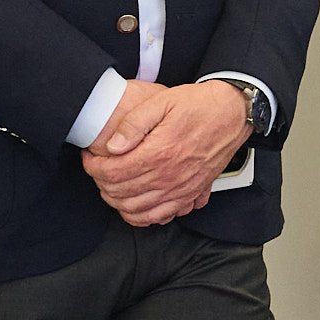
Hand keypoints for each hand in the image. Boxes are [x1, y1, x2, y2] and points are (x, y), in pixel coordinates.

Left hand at [81, 81, 252, 226]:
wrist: (230, 114)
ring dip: (116, 201)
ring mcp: (181, 190)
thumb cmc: (198, 106)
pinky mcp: (190, 195)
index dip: (93, 167)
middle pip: (120, 194)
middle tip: (97, 168)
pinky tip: (132, 203)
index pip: (112, 173)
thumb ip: (133, 124)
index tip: (89, 157)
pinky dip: (140, 216)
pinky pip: (159, 217)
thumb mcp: (160, 102)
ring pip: (136, 211)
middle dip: (101, 183)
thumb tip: (113, 146)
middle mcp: (170, 178)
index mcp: (159, 154)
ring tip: (110, 184)